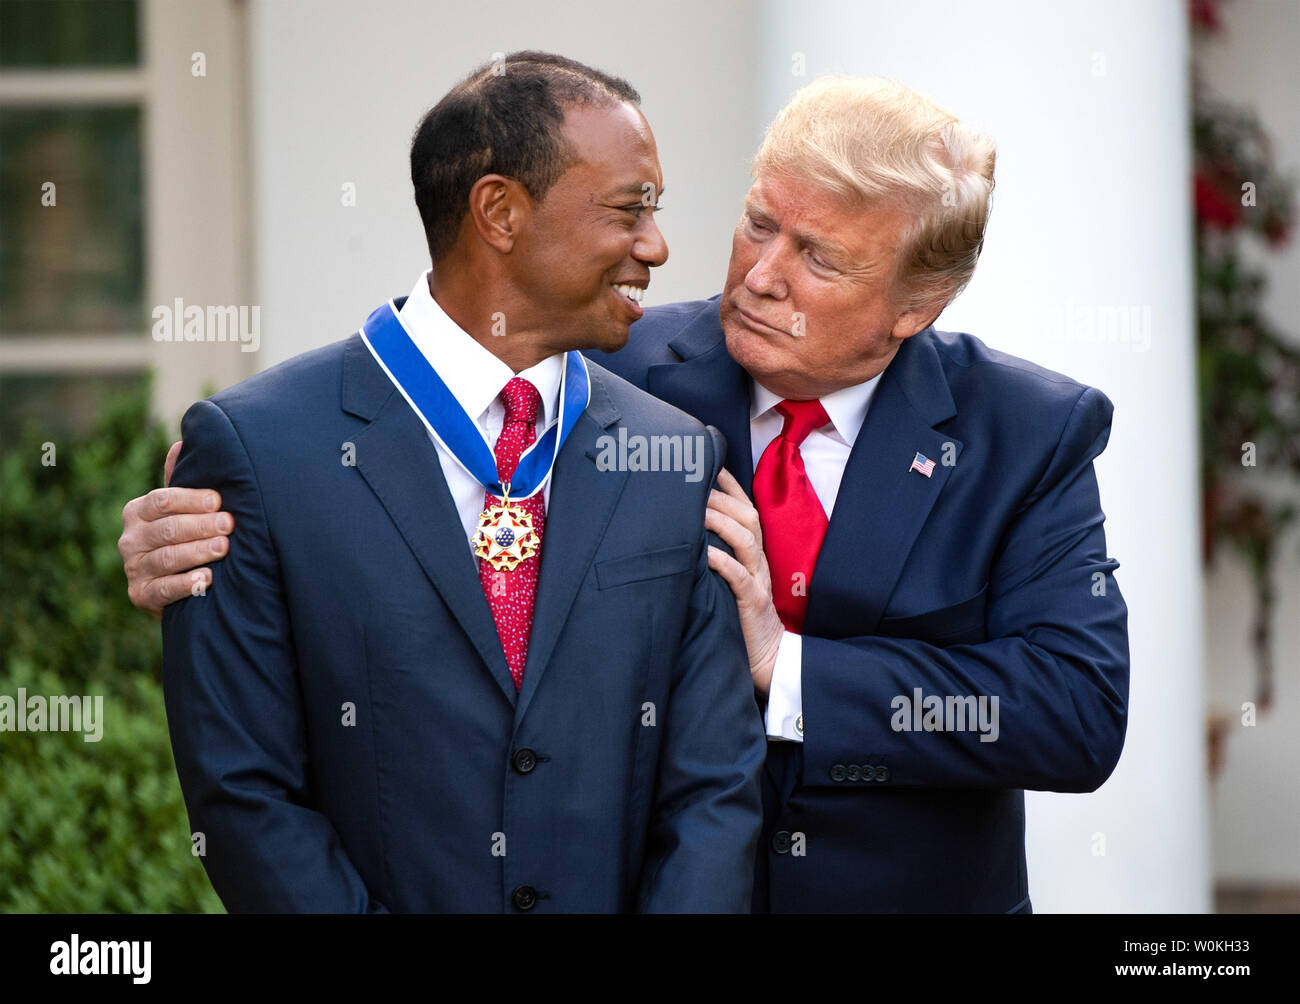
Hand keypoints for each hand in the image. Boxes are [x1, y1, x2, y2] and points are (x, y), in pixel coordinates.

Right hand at [117, 439, 233, 618]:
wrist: (179, 587)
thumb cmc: (185, 536)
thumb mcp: (181, 509)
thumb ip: (180, 480)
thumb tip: (182, 443)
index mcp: (138, 511)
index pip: (162, 501)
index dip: (190, 500)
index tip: (218, 500)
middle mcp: (130, 539)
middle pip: (167, 529)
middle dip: (200, 525)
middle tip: (229, 524)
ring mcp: (133, 568)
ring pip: (167, 558)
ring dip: (197, 551)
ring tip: (224, 547)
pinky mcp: (141, 595)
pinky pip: (163, 590)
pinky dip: (186, 584)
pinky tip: (207, 578)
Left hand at [705, 468, 783, 695]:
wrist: (767, 659)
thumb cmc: (742, 619)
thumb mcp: (730, 581)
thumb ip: (717, 556)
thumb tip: (685, 534)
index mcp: (753, 554)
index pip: (746, 510)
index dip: (730, 486)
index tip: (709, 463)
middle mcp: (758, 562)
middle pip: (747, 518)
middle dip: (721, 497)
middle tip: (694, 482)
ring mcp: (758, 581)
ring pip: (745, 540)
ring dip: (720, 521)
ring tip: (696, 509)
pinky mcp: (752, 603)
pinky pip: (739, 577)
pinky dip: (722, 561)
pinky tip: (704, 552)